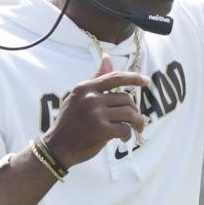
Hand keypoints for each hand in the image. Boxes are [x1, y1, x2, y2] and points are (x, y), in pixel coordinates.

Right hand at [44, 54, 150, 168]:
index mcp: (85, 87)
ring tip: (136, 128)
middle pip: (126, 98)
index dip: (134, 78)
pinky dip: (128, 134)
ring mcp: (96, 114)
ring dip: (136, 122)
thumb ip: (96, 79)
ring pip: (129, 113)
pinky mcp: (101, 130)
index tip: (147, 81)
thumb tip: (107, 57)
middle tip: (135, 119)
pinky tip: (123, 138)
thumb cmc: (70, 121)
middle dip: (134, 109)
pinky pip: (125, 129)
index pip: (115, 77)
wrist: (56, 147)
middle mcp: (91, 98)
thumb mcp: (78, 96)